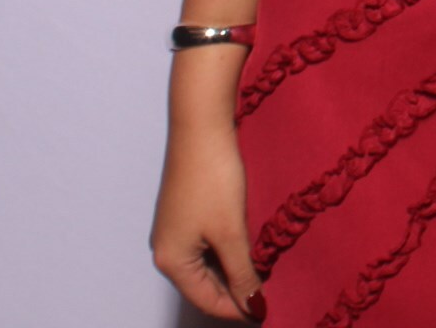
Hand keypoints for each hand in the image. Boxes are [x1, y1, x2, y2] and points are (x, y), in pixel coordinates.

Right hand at [150, 114, 263, 321]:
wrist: (200, 127)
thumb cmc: (213, 178)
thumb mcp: (231, 232)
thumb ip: (242, 273)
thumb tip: (253, 308)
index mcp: (172, 260)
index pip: (206, 301)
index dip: (237, 310)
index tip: (267, 313)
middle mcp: (167, 249)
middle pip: (204, 286)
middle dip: (235, 293)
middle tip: (269, 297)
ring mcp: (174, 230)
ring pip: (206, 266)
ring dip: (233, 273)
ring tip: (264, 275)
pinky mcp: (184, 213)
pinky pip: (205, 246)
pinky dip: (226, 253)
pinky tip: (249, 249)